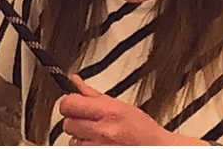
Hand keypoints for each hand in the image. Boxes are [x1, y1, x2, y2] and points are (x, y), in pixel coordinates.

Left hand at [59, 75, 173, 145]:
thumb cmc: (141, 129)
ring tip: (97, 135)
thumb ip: (93, 94)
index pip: (69, 104)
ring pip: (72, 140)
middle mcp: (102, 130)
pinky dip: (86, 146)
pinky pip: (80, 148)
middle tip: (88, 121)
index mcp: (108, 111)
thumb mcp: (120, 104)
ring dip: (81, 137)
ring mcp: (98, 146)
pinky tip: (98, 143)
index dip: (68, 103)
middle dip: (75, 122)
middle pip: (67, 124)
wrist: (155, 147)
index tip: (73, 104)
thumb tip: (75, 81)